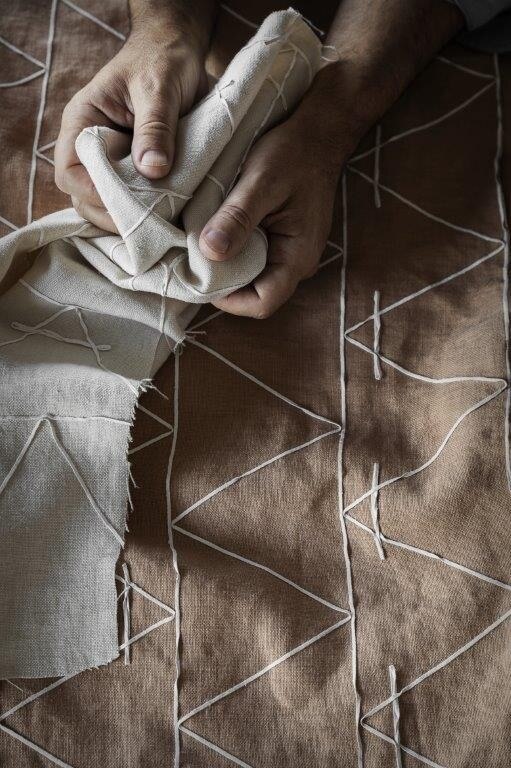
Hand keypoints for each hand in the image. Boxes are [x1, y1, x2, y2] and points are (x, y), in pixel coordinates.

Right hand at [55, 19, 207, 231]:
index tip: (125, 205)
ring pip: (109, 205)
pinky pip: (135, 202)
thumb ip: (155, 128)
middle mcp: (93, 147)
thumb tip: (152, 170)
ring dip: (132, 219)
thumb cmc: (162, 61)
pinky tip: (167, 219)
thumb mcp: (159, 89)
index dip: (93, 194)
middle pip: (86, 198)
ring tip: (160, 225)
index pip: (70, 172)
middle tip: (148, 225)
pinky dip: (148, 214)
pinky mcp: (137, 172)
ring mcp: (115, 162)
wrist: (181, 53)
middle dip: (113, 215)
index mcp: (84, 122)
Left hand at [198, 111, 345, 318]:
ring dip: (226, 267)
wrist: (318, 132)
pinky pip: (253, 258)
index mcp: (298, 256)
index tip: (201, 276)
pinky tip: (215, 233)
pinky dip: (232, 251)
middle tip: (192, 261)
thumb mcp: (261, 180)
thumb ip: (238, 217)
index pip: (262, 303)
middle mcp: (296, 262)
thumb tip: (210, 252)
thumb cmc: (294, 153)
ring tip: (199, 246)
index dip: (229, 299)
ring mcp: (289, 253)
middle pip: (255, 295)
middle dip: (223, 284)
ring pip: (252, 278)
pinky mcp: (280, 240)